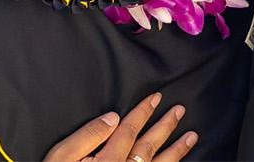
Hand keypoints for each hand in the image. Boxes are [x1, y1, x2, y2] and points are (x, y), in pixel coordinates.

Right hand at [44, 93, 198, 161]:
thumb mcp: (62, 155)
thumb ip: (88, 135)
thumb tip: (113, 117)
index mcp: (107, 160)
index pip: (129, 130)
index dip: (143, 112)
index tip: (156, 98)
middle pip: (149, 146)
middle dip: (166, 126)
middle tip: (180, 110)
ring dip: (177, 150)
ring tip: (192, 136)